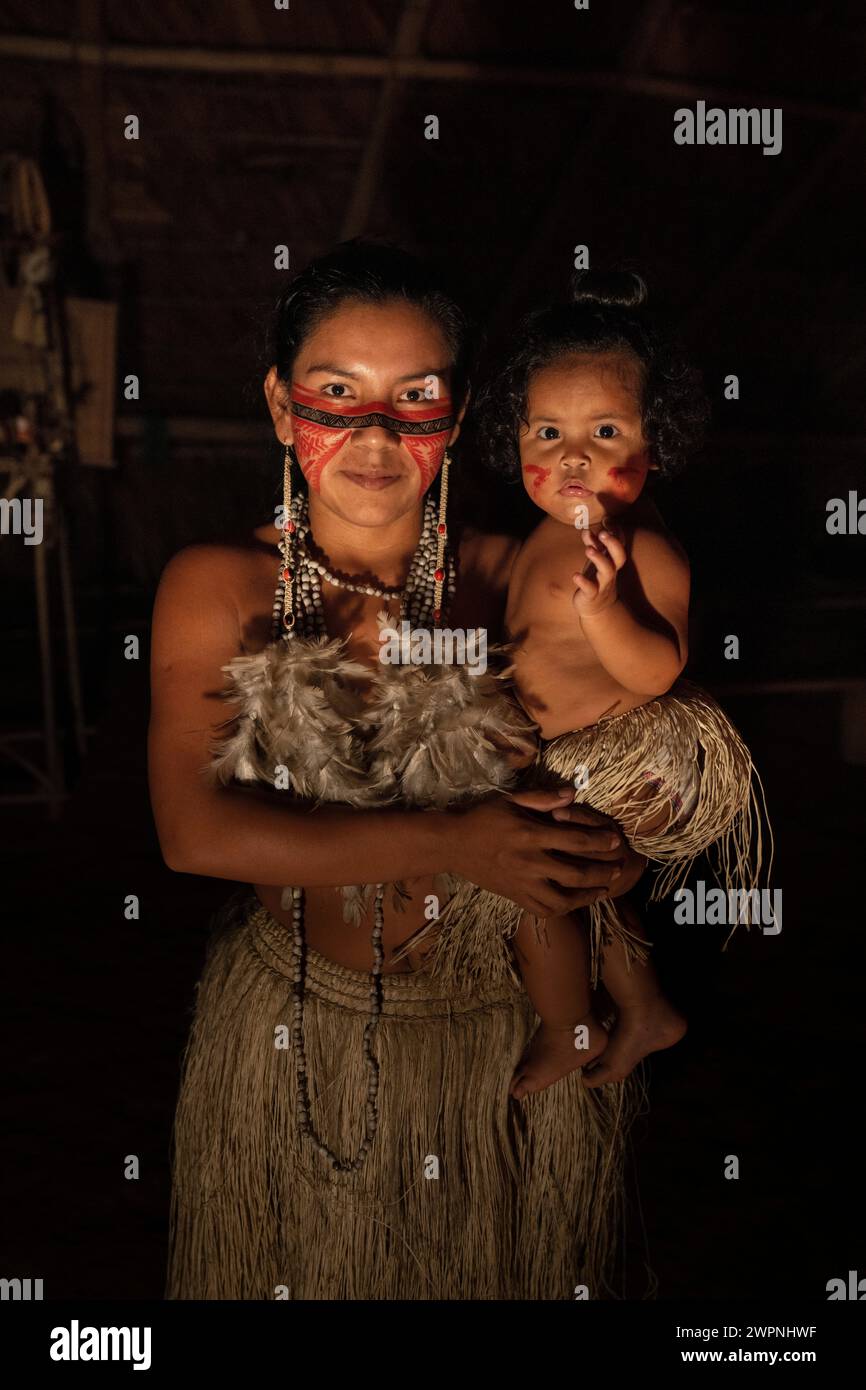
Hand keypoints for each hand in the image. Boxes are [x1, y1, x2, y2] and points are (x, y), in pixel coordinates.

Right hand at [444, 789, 629, 917]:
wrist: (452, 844)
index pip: (574, 841)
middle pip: (575, 874)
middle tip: (619, 869)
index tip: (616, 842)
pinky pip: (543, 910)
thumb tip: (573, 794)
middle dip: (602, 873)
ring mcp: (521, 883)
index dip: (599, 842)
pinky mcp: (514, 896)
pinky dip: (563, 909)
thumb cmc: (483, 817)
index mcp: (530, 834)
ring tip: (603, 890)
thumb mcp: (510, 799)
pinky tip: (574, 902)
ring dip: (587, 896)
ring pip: (562, 899)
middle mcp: (529, 862)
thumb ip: (542, 798)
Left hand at [572, 520, 626, 617]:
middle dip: (613, 544)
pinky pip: (590, 589)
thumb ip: (592, 545)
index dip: (616, 533)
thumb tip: (586, 530)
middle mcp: (611, 572)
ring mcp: (603, 584)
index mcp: (612, 562)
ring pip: (607, 571)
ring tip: (588, 549)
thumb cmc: (596, 579)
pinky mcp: (592, 595)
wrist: (597, 608)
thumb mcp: (595, 562)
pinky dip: (583, 582)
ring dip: (599, 559)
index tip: (607, 520)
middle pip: (619, 557)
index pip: (620, 545)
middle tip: (602, 533)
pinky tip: (575, 575)